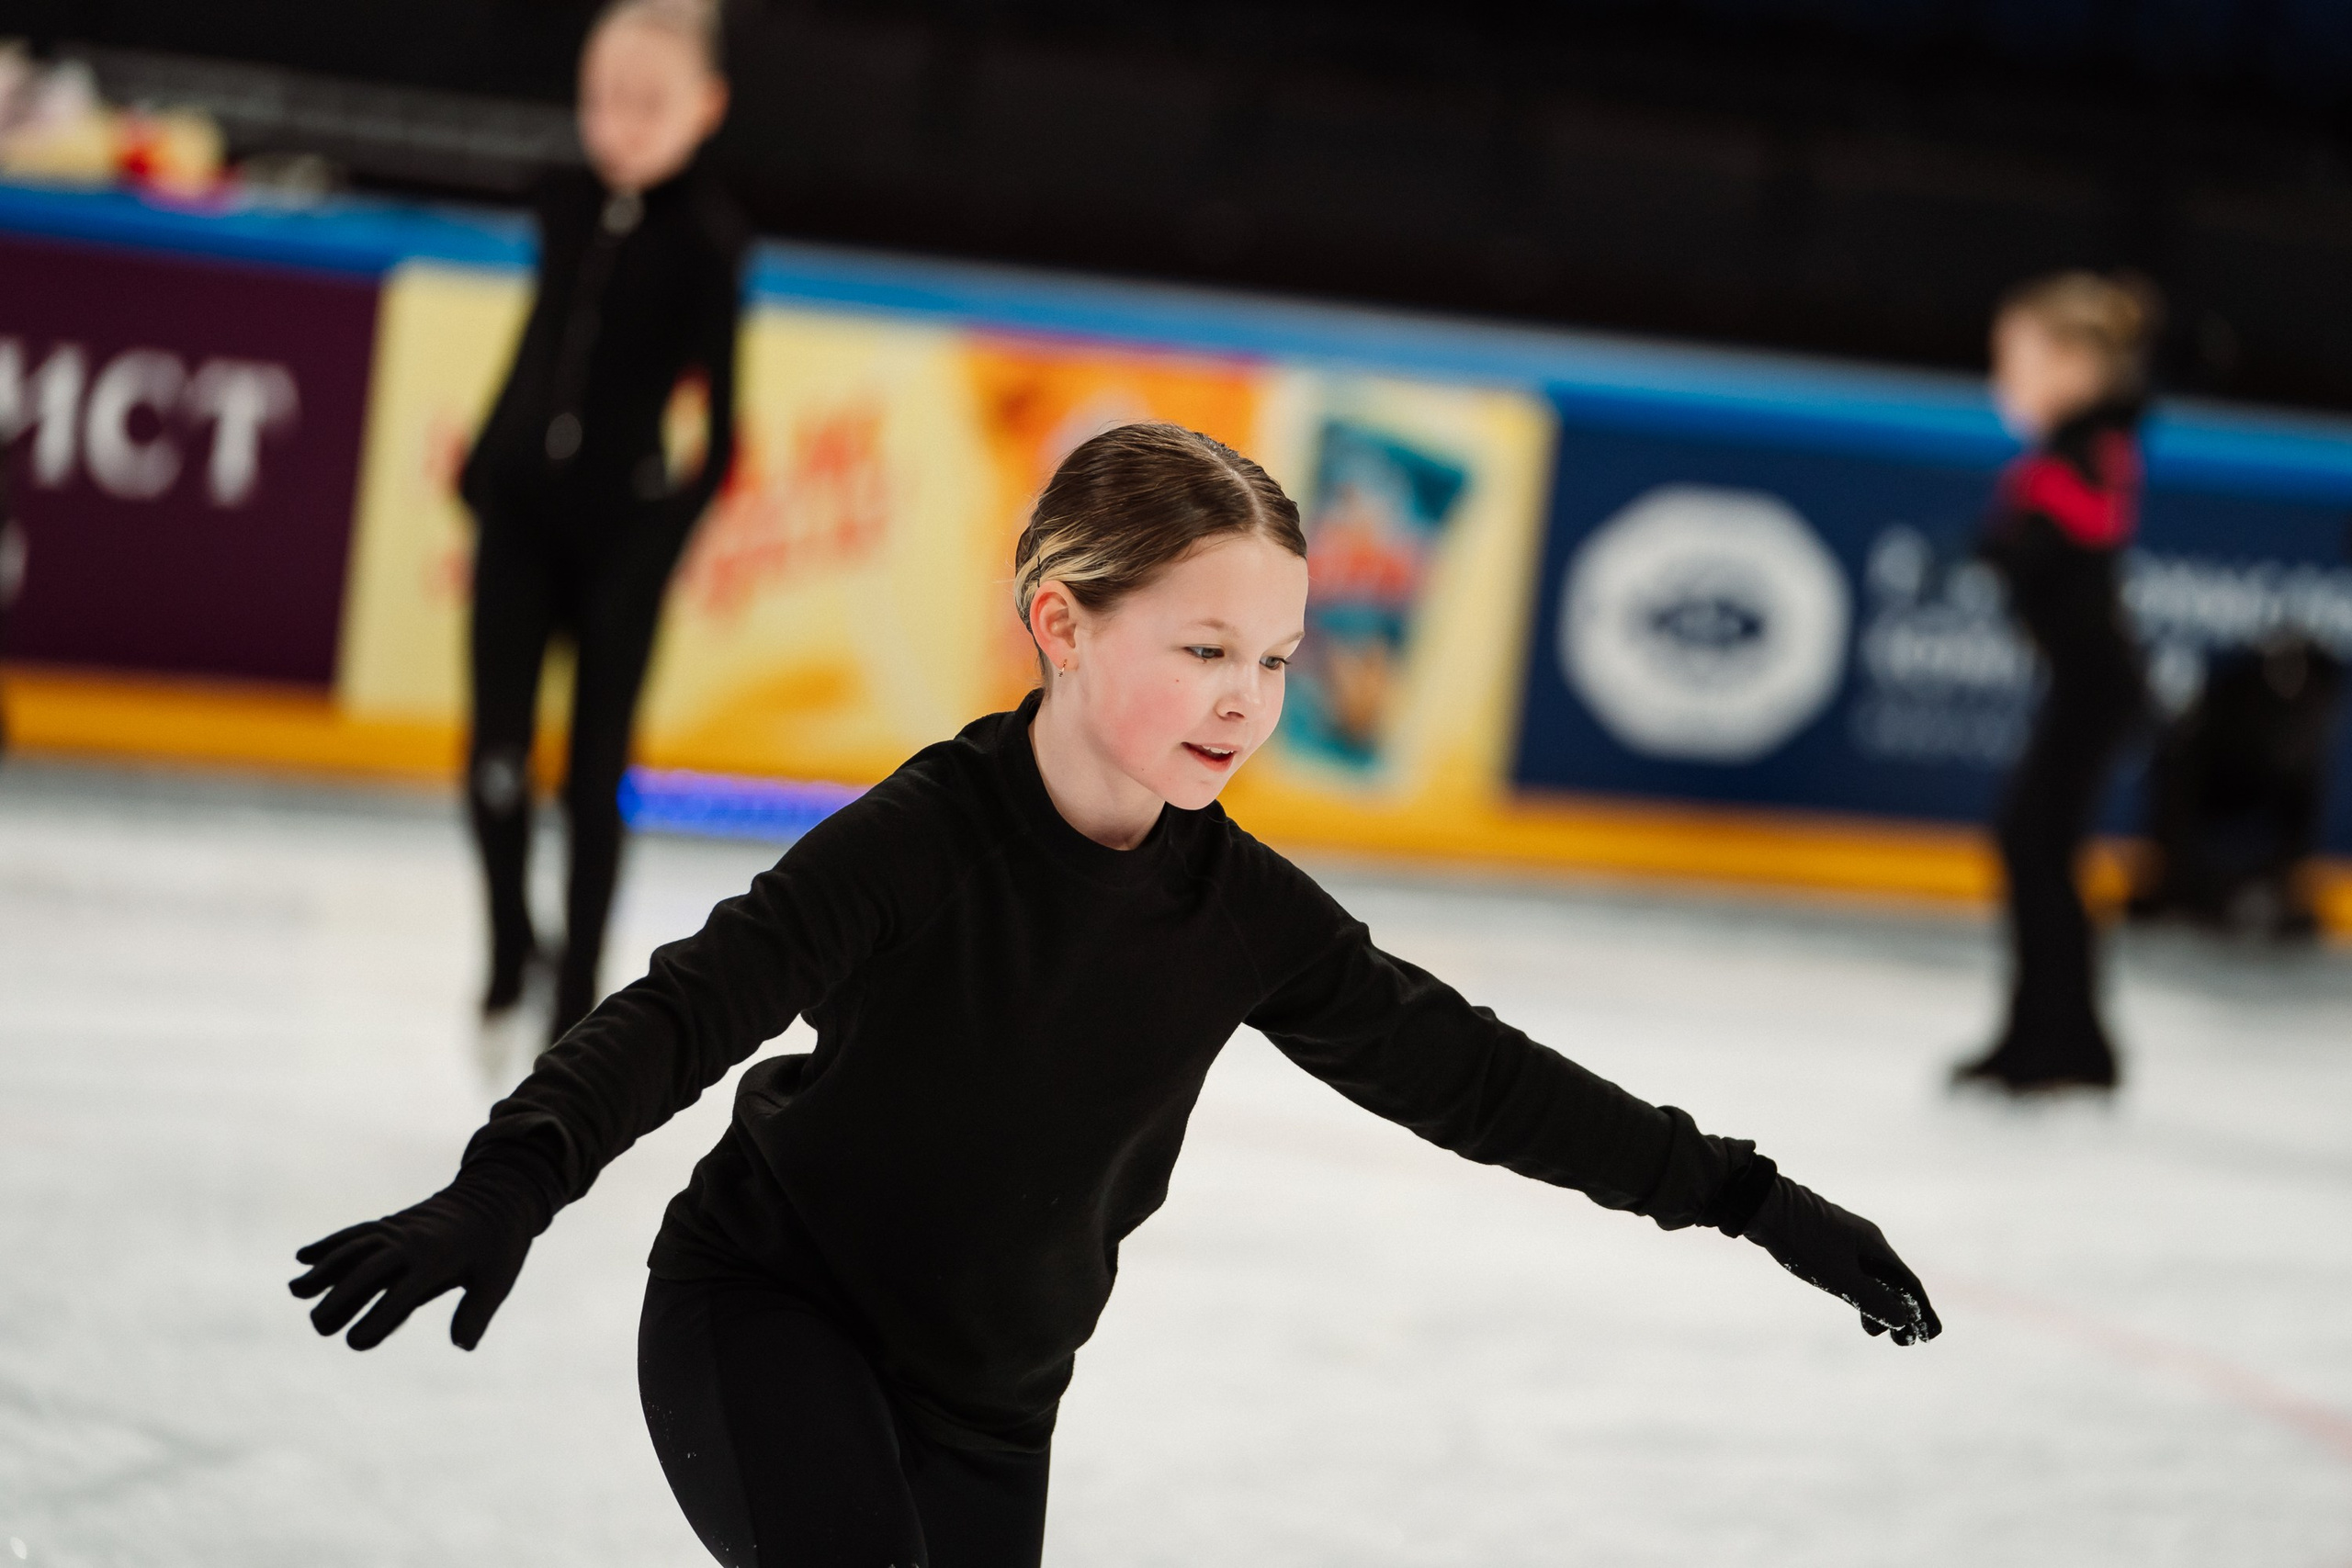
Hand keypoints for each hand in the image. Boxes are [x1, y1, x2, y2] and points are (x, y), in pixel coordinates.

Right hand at [289, 1160, 546, 1350]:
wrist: (500, 1194)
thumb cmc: (500, 1245)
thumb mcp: (497, 1279)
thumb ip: (477, 1312)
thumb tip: (463, 1346)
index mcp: (437, 1260)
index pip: (402, 1294)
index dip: (379, 1319)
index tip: (355, 1343)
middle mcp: (411, 1242)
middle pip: (369, 1269)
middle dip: (342, 1296)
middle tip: (318, 1326)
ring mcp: (399, 1230)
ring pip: (355, 1248)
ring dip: (325, 1268)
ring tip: (297, 1291)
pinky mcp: (393, 1223)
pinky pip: (357, 1232)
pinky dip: (330, 1243)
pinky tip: (303, 1257)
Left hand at [1743, 1176, 1940, 1344]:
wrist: (1764, 1205)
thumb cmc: (1803, 1241)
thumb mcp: (1839, 1276)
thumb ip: (1872, 1299)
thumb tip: (1903, 1319)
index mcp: (1876, 1246)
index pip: (1909, 1284)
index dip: (1922, 1312)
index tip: (1930, 1336)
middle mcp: (1866, 1240)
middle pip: (1893, 1281)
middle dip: (1901, 1312)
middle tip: (1902, 1342)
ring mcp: (1846, 1239)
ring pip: (1871, 1276)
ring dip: (1878, 1304)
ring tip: (1873, 1332)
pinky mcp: (1826, 1240)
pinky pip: (1853, 1270)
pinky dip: (1858, 1291)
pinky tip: (1851, 1302)